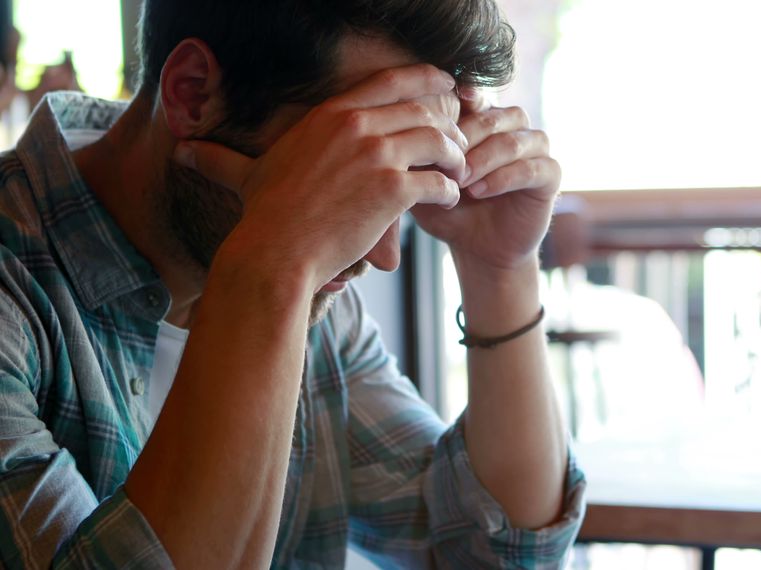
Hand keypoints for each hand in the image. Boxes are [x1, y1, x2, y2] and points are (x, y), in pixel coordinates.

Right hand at [173, 64, 466, 291]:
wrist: (275, 254)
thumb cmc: (263, 218)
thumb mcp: (248, 175)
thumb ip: (222, 157)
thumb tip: (179, 151)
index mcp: (331, 114)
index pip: (393, 81)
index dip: (428, 80)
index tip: (447, 87)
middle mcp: (357, 126)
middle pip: (425, 108)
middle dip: (450, 123)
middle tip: (459, 142)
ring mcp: (376, 155)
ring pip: (440, 141)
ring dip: (455, 157)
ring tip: (457, 174)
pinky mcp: (393, 189)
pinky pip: (440, 181)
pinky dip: (449, 191)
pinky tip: (446, 200)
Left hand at [411, 89, 560, 272]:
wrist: (478, 249)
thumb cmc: (449, 211)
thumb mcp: (427, 180)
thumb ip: (418, 155)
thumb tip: (402, 129)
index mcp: (484, 119)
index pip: (474, 98)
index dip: (458, 104)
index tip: (439, 116)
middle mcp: (514, 127)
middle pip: (494, 116)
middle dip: (468, 138)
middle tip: (446, 163)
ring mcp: (536, 149)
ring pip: (514, 139)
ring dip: (485, 158)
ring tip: (461, 181)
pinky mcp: (551, 175)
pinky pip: (532, 168)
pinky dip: (504, 178)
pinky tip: (480, 191)